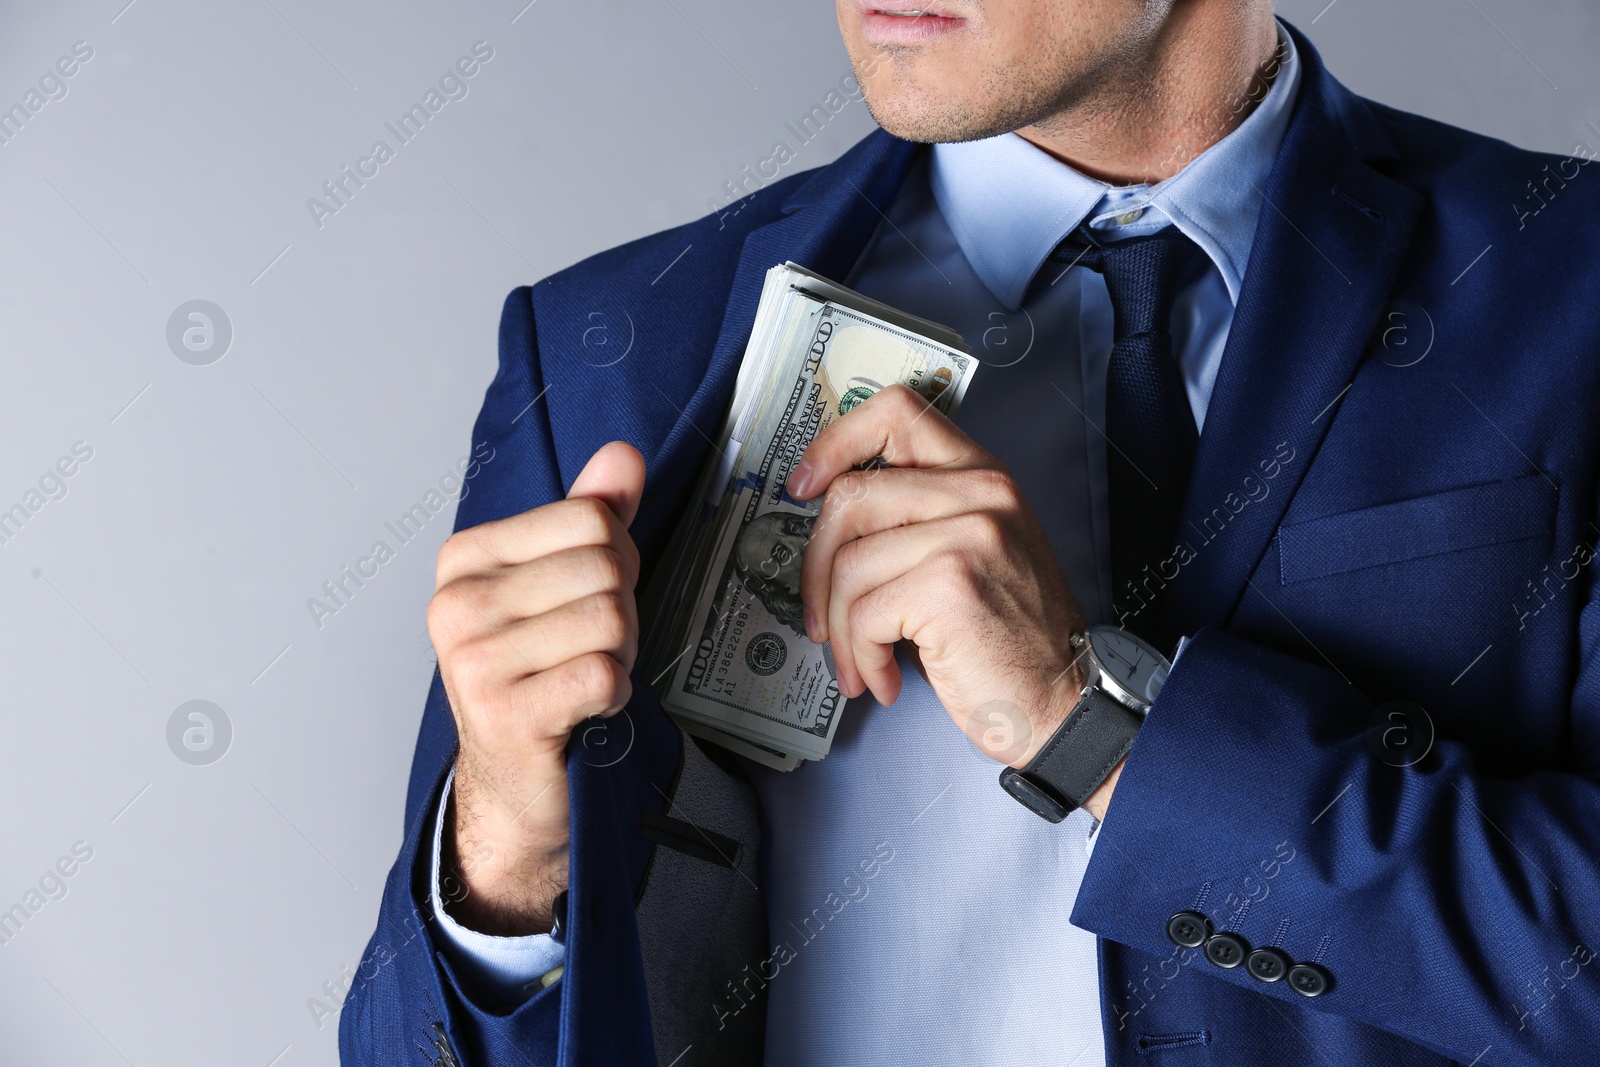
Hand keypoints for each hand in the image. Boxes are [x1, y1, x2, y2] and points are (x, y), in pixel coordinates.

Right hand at [428, 441, 644, 933]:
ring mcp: (474, 661)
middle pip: (605, 567)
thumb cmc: (541, 673)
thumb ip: (592, 514)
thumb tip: (622, 456)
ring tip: (583, 675)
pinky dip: (613, 693)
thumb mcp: (563, 583)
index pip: (591, 518)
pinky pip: (605, 673)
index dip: (616, 559)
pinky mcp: (505, 714)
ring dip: (619, 653)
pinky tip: (584, 707)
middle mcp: (456, 605)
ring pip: (609, 619)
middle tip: (589, 647)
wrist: (515, 780)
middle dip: (622, 609)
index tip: (585, 600)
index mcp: (465, 559)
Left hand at [787, 386, 1122, 819]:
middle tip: (821, 616)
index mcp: (983, 476)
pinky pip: (862, 613)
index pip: (897, 412)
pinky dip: (860, 656)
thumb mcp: (978, 553)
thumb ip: (918, 517)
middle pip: (850, 497)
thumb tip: (829, 519)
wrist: (1066, 702)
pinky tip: (885, 677)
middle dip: (817, 567)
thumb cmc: (1015, 641)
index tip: (806, 483)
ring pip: (848, 564)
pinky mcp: (949, 585)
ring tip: (859, 662)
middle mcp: (981, 494)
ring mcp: (967, 535)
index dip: (836, 441)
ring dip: (839, 629)